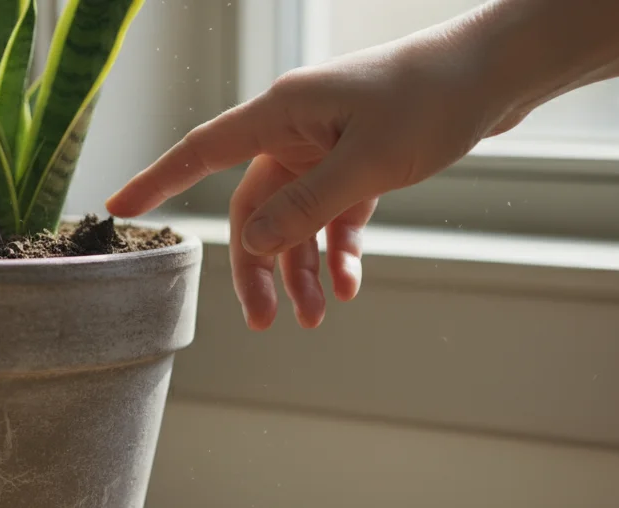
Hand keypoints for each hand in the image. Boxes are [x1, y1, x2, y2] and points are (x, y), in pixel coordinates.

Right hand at [106, 25, 516, 329]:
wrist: (499, 73)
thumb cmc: (434, 100)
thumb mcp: (368, 165)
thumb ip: (306, 209)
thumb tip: (251, 245)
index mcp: (283, 114)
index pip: (201, 152)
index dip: (157, 182)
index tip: (119, 209)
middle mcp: (296, 130)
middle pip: (253, 208)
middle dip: (257, 267)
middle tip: (264, 322)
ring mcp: (327, 145)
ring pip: (294, 219)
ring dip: (302, 270)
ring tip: (317, 318)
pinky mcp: (359, 160)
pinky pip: (333, 214)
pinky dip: (339, 249)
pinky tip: (352, 284)